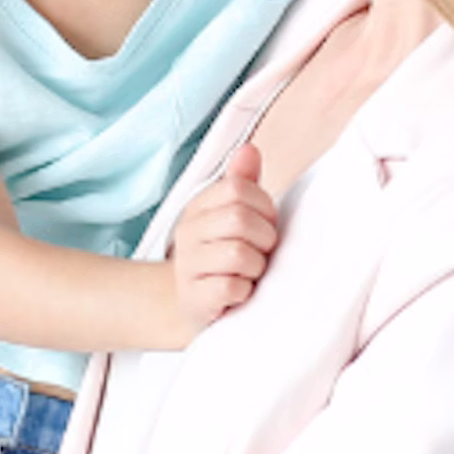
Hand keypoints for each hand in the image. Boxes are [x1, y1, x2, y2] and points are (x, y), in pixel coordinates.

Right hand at [169, 144, 278, 328]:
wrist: (194, 304)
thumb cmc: (224, 256)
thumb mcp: (232, 216)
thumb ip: (242, 183)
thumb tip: (250, 149)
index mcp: (198, 206)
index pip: (238, 188)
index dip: (264, 207)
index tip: (266, 225)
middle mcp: (187, 232)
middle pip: (239, 219)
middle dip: (264, 239)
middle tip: (260, 253)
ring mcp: (187, 266)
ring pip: (238, 254)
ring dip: (255, 268)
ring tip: (249, 274)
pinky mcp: (193, 298)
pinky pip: (229, 288)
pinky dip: (243, 292)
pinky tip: (238, 293)